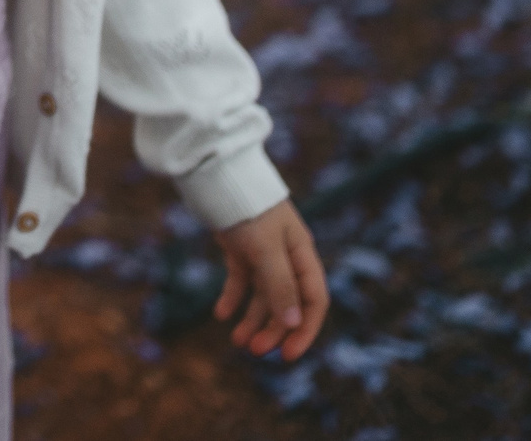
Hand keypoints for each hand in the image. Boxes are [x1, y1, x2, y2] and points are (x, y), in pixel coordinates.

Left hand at [212, 199, 327, 360]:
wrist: (216, 173)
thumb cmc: (248, 207)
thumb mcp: (266, 248)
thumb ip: (281, 284)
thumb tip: (295, 322)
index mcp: (302, 254)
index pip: (314, 301)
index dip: (305, 330)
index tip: (288, 356)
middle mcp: (286, 256)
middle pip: (287, 303)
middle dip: (273, 329)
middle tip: (253, 350)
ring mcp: (263, 252)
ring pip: (263, 295)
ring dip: (252, 319)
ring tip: (236, 340)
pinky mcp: (240, 248)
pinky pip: (240, 280)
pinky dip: (232, 297)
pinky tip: (220, 314)